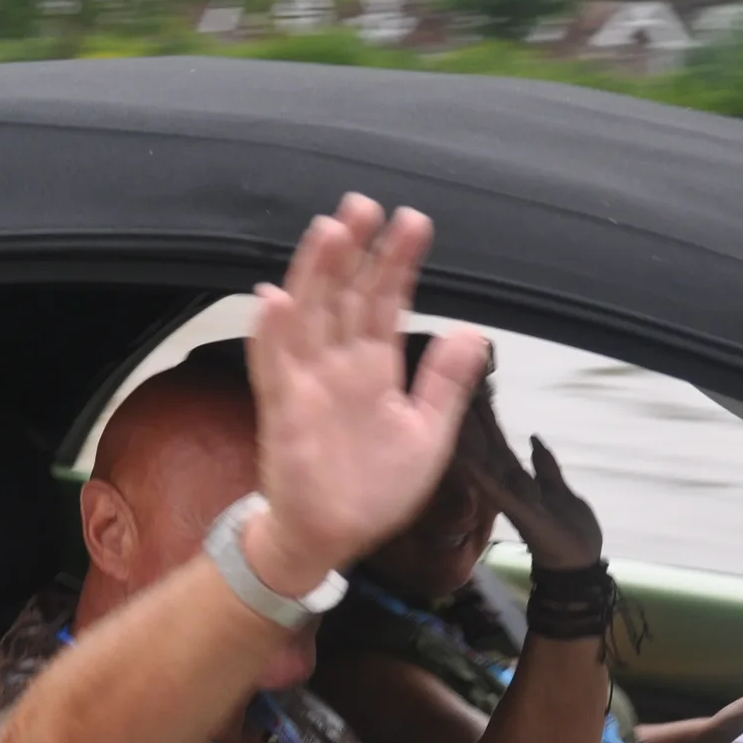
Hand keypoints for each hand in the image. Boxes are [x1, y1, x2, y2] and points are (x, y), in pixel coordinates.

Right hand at [243, 196, 490, 595]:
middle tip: (366, 205)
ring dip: (315, 274)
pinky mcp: (282, 412)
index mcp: (375, 368)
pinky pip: (273, 367)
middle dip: (355, 251)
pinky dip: (270, 334)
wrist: (332, 538)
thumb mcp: (427, 434)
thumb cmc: (374, 489)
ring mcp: (307, 384)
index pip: (387, 302)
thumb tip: (471, 329)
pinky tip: (272, 297)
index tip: (412, 222)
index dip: (397, 263)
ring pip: (309, 317)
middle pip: (345, 296)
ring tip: (329, 231)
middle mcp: (339, 366)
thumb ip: (446, 382)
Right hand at [455, 389, 602, 569]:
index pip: (501, 446)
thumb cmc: (572, 531)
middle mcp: (511, 487)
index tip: (477, 395)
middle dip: (476, 422)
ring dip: (471, 442)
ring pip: (488, 465)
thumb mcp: (561, 490)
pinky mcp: (518, 511)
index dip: (489, 422)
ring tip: (455, 416)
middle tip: (458, 392)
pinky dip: (481, 475)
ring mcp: (512, 499)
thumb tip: (534, 439)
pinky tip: (465, 459)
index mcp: (522, 482)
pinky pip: (498, 491)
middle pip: (490, 449)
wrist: (579, 563)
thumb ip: (546, 467)